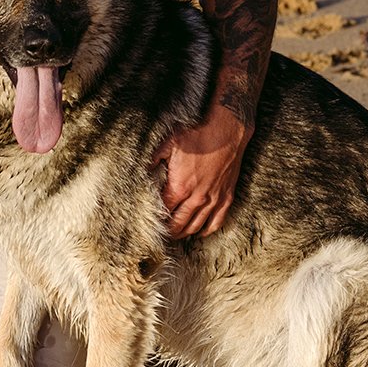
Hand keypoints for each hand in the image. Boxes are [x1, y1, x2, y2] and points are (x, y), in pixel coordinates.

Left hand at [156, 102, 251, 237]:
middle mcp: (197, 198)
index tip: (147, 223)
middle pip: (178, 224)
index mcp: (180, 187)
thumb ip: (152, 160)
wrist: (227, 130)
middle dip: (167, 232)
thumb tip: (140, 169)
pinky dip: (207, 230)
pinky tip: (199, 233)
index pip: (164, 211)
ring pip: (196, 226)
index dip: (155, 219)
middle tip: (158, 236)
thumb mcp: (168, 144)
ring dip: (184, 233)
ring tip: (175, 236)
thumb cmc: (197, 135)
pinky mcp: (226, 197)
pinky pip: (217, 221)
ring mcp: (213, 199)